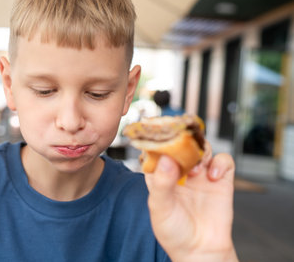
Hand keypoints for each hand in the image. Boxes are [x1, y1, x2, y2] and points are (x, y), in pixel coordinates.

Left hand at [145, 142, 238, 261]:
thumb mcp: (160, 208)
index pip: (157, 148)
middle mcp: (180, 170)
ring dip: (200, 150)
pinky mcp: (220, 180)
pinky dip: (219, 162)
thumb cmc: (174, 231)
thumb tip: (166, 159)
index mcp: (160, 174)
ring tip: (195, 169)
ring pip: (202, 147)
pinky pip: (223, 160)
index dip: (158, 138)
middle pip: (182, 143)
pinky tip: (212, 177)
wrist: (200, 251)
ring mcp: (201, 174)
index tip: (158, 131)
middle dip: (182, 138)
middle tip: (182, 142)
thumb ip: (162, 183)